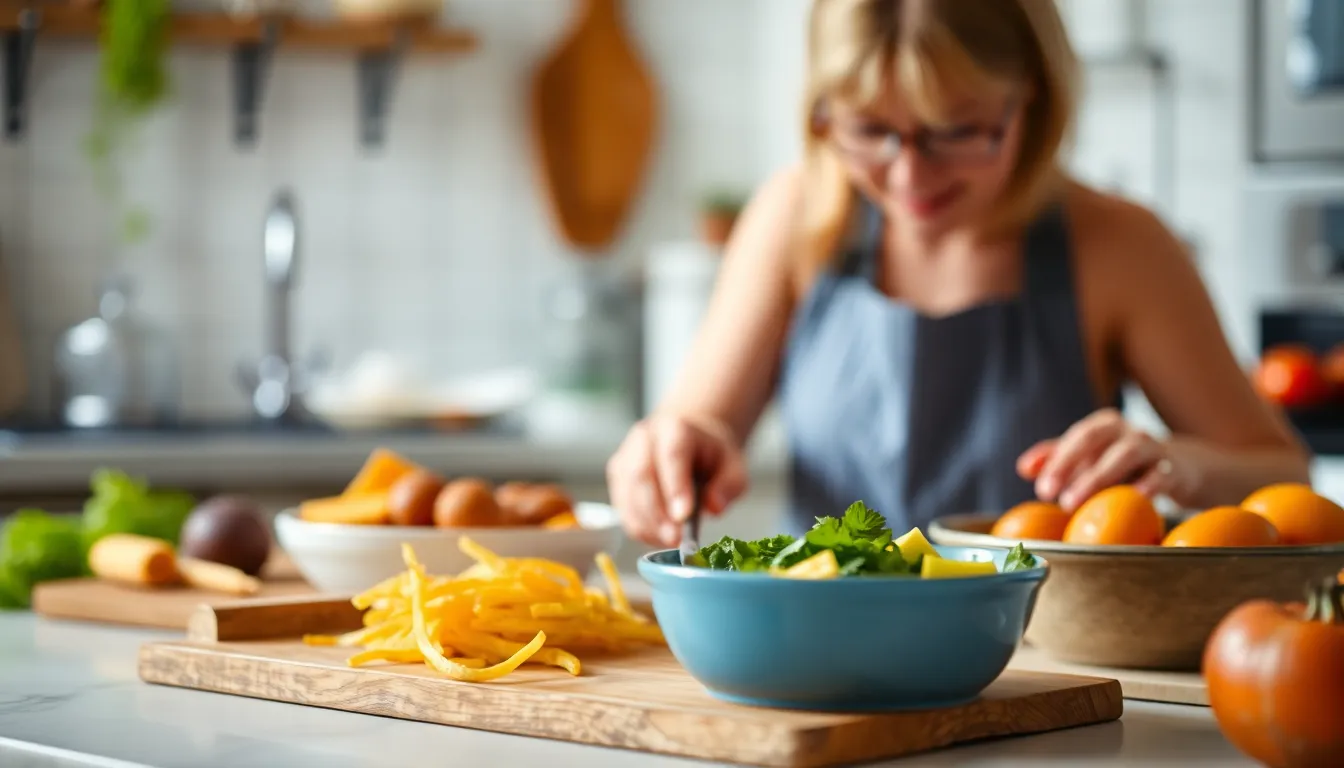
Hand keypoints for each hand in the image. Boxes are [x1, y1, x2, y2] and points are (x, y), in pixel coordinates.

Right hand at [605, 413, 748, 546]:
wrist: (689, 443)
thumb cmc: (710, 455)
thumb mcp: (733, 465)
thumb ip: (728, 485)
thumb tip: (713, 507)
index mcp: (675, 428)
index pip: (672, 455)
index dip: (675, 486)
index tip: (684, 516)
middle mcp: (644, 439)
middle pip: (641, 475)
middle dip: (657, 512)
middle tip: (676, 538)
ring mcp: (626, 458)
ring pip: (628, 496)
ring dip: (648, 525)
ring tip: (672, 540)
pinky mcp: (617, 479)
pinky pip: (623, 509)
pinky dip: (640, 529)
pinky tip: (660, 536)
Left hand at [1017, 408, 1191, 510]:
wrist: (1182, 469)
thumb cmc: (1126, 465)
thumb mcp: (1092, 459)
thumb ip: (1057, 459)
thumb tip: (1024, 468)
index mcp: (1104, 425)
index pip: (1075, 437)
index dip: (1056, 461)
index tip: (1041, 489)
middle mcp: (1127, 430)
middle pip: (1093, 438)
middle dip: (1068, 465)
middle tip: (1052, 496)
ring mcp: (1153, 446)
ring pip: (1125, 453)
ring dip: (1097, 477)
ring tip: (1074, 502)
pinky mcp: (1174, 469)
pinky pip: (1160, 475)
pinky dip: (1146, 485)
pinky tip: (1131, 499)